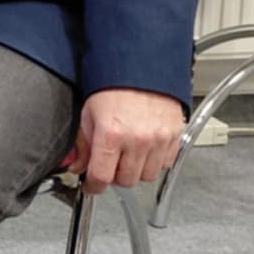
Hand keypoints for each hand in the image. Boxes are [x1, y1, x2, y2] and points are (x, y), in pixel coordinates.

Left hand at [69, 88, 183, 192]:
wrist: (141, 66)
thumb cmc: (113, 86)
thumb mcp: (88, 114)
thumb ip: (83, 145)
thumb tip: (79, 167)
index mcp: (111, 134)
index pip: (102, 177)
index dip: (93, 186)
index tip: (91, 186)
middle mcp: (137, 139)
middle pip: (126, 180)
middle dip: (114, 176)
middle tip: (109, 165)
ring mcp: (158, 139)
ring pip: (147, 176)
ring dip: (135, 171)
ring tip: (127, 155)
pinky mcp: (174, 136)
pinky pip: (165, 164)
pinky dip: (154, 162)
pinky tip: (144, 150)